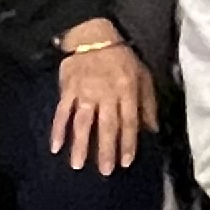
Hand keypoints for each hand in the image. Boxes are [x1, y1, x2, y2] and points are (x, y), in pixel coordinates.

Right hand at [48, 39, 157, 173]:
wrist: (94, 37)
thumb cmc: (122, 59)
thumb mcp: (143, 75)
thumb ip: (148, 103)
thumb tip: (153, 130)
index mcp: (127, 90)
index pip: (129, 121)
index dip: (128, 143)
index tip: (126, 162)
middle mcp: (106, 94)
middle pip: (106, 125)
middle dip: (106, 149)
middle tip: (105, 171)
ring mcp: (85, 92)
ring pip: (83, 122)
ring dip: (80, 144)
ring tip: (77, 165)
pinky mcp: (68, 90)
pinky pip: (62, 112)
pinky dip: (57, 130)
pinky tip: (56, 147)